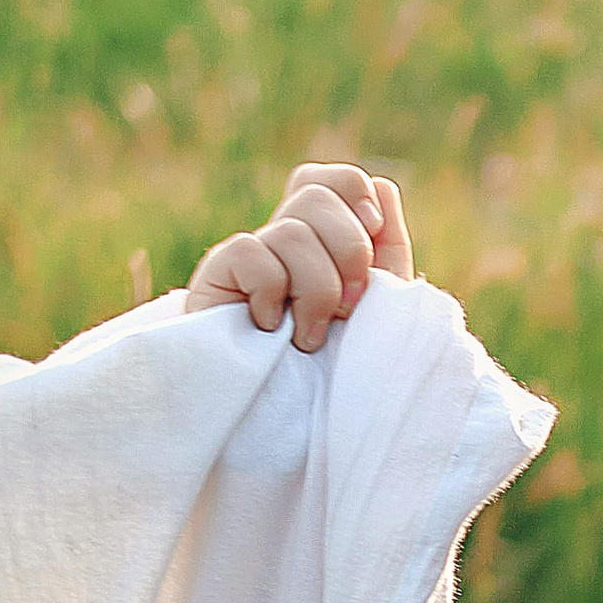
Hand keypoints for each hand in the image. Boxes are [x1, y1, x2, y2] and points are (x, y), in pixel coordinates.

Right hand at [184, 162, 415, 349]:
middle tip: (349, 309)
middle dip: (349, 253)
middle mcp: (284, 236)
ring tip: (311, 337)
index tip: (374, 238)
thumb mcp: (379, 304)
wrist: (299, 423)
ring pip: (292, 232)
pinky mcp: (216, 276)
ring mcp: (250, 254)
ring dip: (317, 291)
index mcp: (326, 237)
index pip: (337, 179)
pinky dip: (272, 295)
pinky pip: (252, 255)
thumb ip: (385, 245)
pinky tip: (270, 327)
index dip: (357, 196)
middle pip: (317, 196)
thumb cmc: (341, 366)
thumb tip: (379, 186)